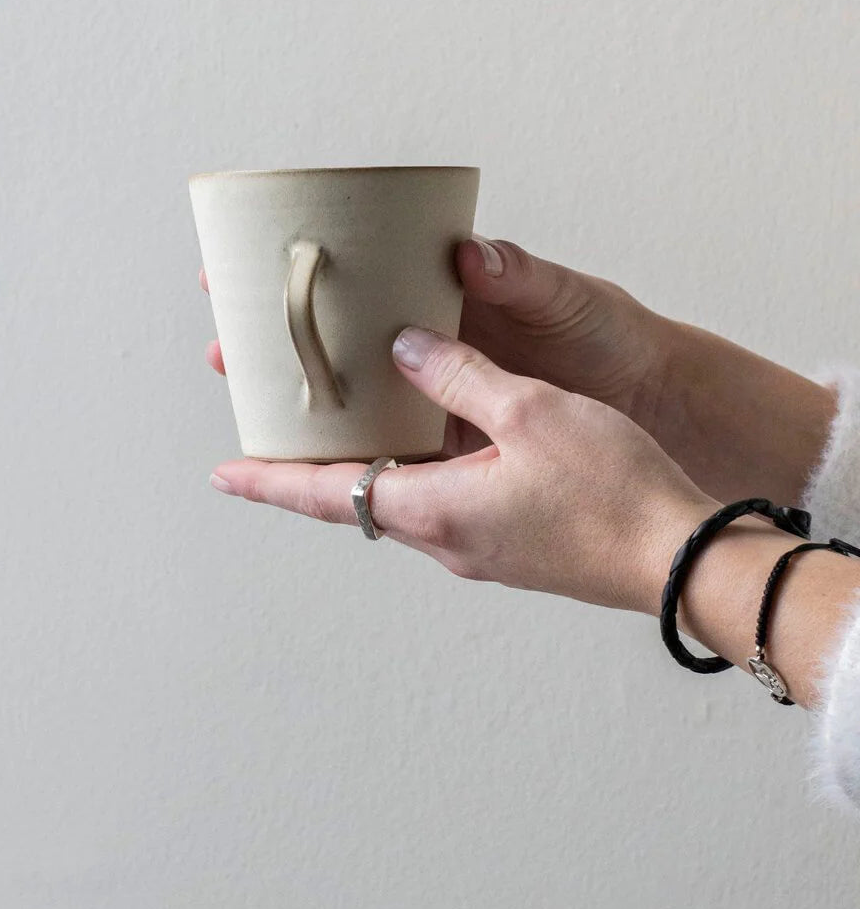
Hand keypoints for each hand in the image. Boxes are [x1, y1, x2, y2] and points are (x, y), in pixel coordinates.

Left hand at [200, 232, 833, 503]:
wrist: (686, 559)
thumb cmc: (612, 492)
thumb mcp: (529, 411)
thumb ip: (460, 374)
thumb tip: (404, 349)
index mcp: (432, 510)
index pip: (322, 494)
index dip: (268, 479)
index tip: (221, 472)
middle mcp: (444, 539)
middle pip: (355, 495)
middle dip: (314, 461)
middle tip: (281, 423)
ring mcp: (479, 547)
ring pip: (404, 495)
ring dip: (371, 460)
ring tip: (351, 415)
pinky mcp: (513, 543)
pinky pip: (447, 498)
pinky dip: (423, 464)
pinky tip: (438, 428)